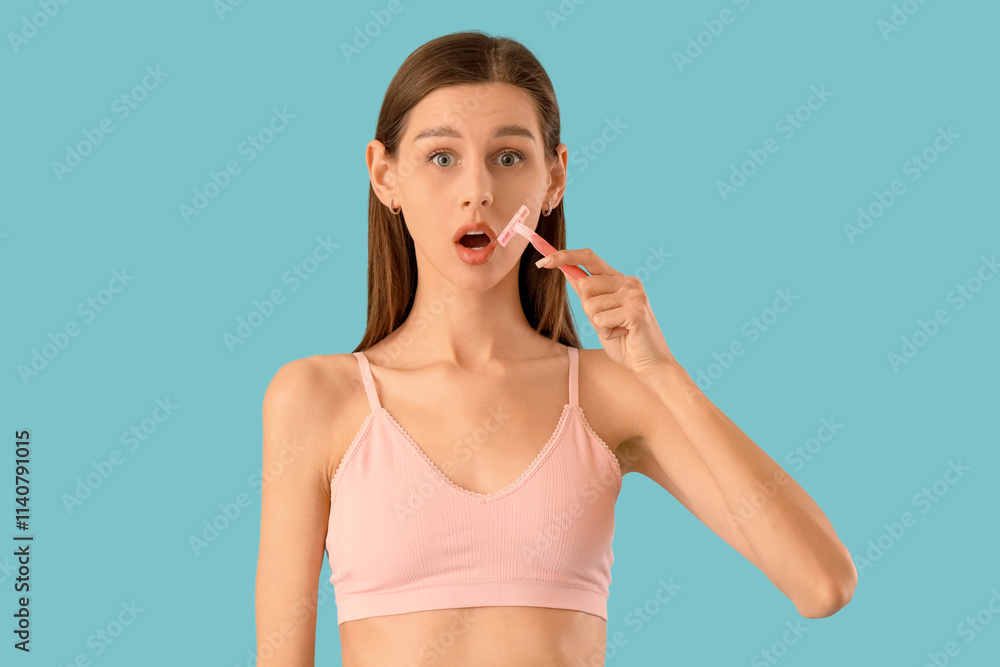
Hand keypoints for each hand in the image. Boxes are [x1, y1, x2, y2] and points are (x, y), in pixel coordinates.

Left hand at [535, 248, 676, 377]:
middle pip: (584, 284)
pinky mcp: (635, 310)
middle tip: (608, 322)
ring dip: (598, 324)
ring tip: (617, 330)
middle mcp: (629, 282)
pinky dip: (606, 333)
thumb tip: (567, 272)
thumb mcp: (600, 315)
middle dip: (588, 308)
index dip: (564, 256)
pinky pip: (600, 319)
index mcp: (620, 279)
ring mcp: (634, 294)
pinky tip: (622, 335)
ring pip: (589, 304)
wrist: (650, 364)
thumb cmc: (625, 341)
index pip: (589, 257)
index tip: (542, 261)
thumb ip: (589, 295)